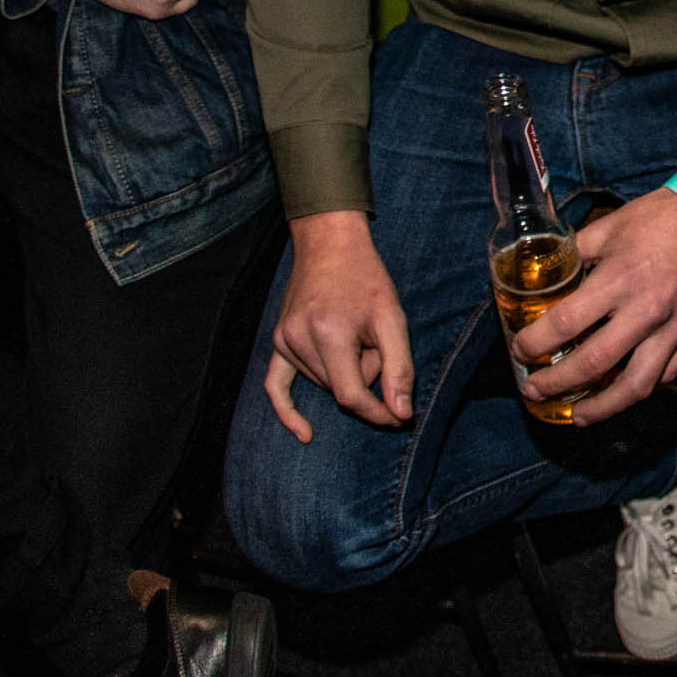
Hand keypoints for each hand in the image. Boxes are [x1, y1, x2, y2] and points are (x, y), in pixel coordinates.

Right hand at [263, 210, 413, 440]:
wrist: (330, 244)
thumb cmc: (366, 278)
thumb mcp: (393, 317)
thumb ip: (398, 367)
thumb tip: (401, 414)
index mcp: (329, 334)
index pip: (352, 396)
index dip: (378, 412)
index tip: (400, 419)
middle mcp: (299, 340)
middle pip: (339, 388)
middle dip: (365, 374)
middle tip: (375, 339)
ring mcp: (283, 341)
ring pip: (323, 383)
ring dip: (345, 370)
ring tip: (356, 334)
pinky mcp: (277, 341)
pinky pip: (276, 385)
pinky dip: (288, 410)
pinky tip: (305, 433)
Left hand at [512, 158, 676, 425]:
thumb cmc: (657, 218)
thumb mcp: (607, 228)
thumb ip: (574, 254)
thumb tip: (544, 276)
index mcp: (619, 278)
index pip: (565, 324)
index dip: (534, 343)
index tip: (520, 351)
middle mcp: (647, 310)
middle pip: (593, 364)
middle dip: (555, 383)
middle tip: (535, 389)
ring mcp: (676, 328)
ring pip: (635, 385)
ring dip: (601, 407)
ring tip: (578, 415)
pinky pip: (666, 374)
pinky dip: (641, 387)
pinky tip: (621, 390)